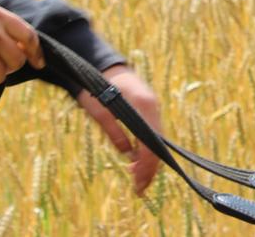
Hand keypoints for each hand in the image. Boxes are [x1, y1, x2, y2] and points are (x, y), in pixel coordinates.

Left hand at [77, 65, 161, 194]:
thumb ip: (115, 133)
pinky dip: (147, 149)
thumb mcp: (100, 112)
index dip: (146, 167)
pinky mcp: (148, 109)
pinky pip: (152, 133)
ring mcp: (152, 107)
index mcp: (143, 106)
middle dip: (150, 169)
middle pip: (158, 144)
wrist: (101, 65)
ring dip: (149, 161)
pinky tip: (137, 162)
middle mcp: (153, 107)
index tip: (138, 184)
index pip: (151, 144)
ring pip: (157, 140)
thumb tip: (128, 155)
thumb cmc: (96, 87)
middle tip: (139, 189)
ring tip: (137, 180)